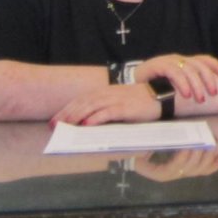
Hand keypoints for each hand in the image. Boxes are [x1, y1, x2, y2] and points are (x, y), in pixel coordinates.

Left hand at [51, 82, 166, 125]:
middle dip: (66, 114)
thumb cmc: (141, 102)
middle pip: (83, 102)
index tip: (56, 120)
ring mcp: (118, 100)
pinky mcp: (126, 108)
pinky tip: (86, 125)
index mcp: (107, 91)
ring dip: (76, 116)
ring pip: (92, 106)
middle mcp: (110, 93)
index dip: (67, 109)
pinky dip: (95, 118)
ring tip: (65, 125)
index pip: (82, 99)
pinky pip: (107, 113)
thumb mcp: (121, 101)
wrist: (162, 96)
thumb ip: (106, 107)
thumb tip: (87, 120)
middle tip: (54, 125)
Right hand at [132, 53, 217, 103]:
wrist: (131, 82)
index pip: (204, 59)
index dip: (216, 66)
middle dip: (208, 79)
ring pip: (189, 70)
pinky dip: (182, 83)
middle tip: (214, 93)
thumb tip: (208, 93)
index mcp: (184, 61)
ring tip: (200, 99)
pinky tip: (186, 94)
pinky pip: (174, 73)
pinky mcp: (158, 65)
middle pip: (199, 65)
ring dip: (196, 84)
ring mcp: (168, 61)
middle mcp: (178, 59)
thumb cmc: (155, 85)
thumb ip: (188, 84)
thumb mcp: (175, 83)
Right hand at [133, 147, 217, 181]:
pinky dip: (217, 163)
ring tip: (213, 142)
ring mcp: (184, 172)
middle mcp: (173, 175)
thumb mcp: (136, 150)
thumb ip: (139, 151)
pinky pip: (207, 169)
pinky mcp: (193, 167)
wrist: (143, 153)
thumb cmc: (140, 150)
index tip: (186, 147)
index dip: (181, 160)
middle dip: (199, 155)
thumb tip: (143, 150)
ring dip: (209, 157)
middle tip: (204, 140)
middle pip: (189, 169)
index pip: (171, 170)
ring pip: (200, 170)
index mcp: (159, 173)